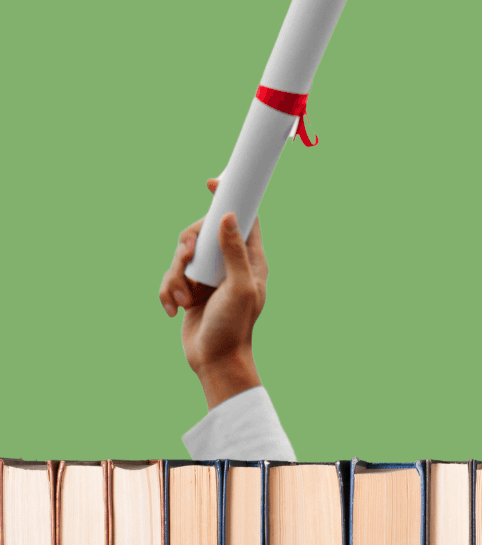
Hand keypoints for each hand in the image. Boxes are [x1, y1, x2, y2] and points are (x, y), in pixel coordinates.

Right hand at [159, 179, 266, 407]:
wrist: (215, 361)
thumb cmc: (235, 326)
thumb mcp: (240, 287)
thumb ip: (234, 252)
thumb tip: (229, 215)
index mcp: (250, 259)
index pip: (245, 218)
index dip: (230, 198)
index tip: (211, 183)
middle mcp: (229, 264)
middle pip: (202, 232)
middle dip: (187, 245)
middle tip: (186, 258)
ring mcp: (208, 276)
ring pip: (182, 255)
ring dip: (176, 277)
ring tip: (185, 300)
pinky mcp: (190, 290)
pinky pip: (171, 278)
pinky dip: (168, 292)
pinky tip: (174, 310)